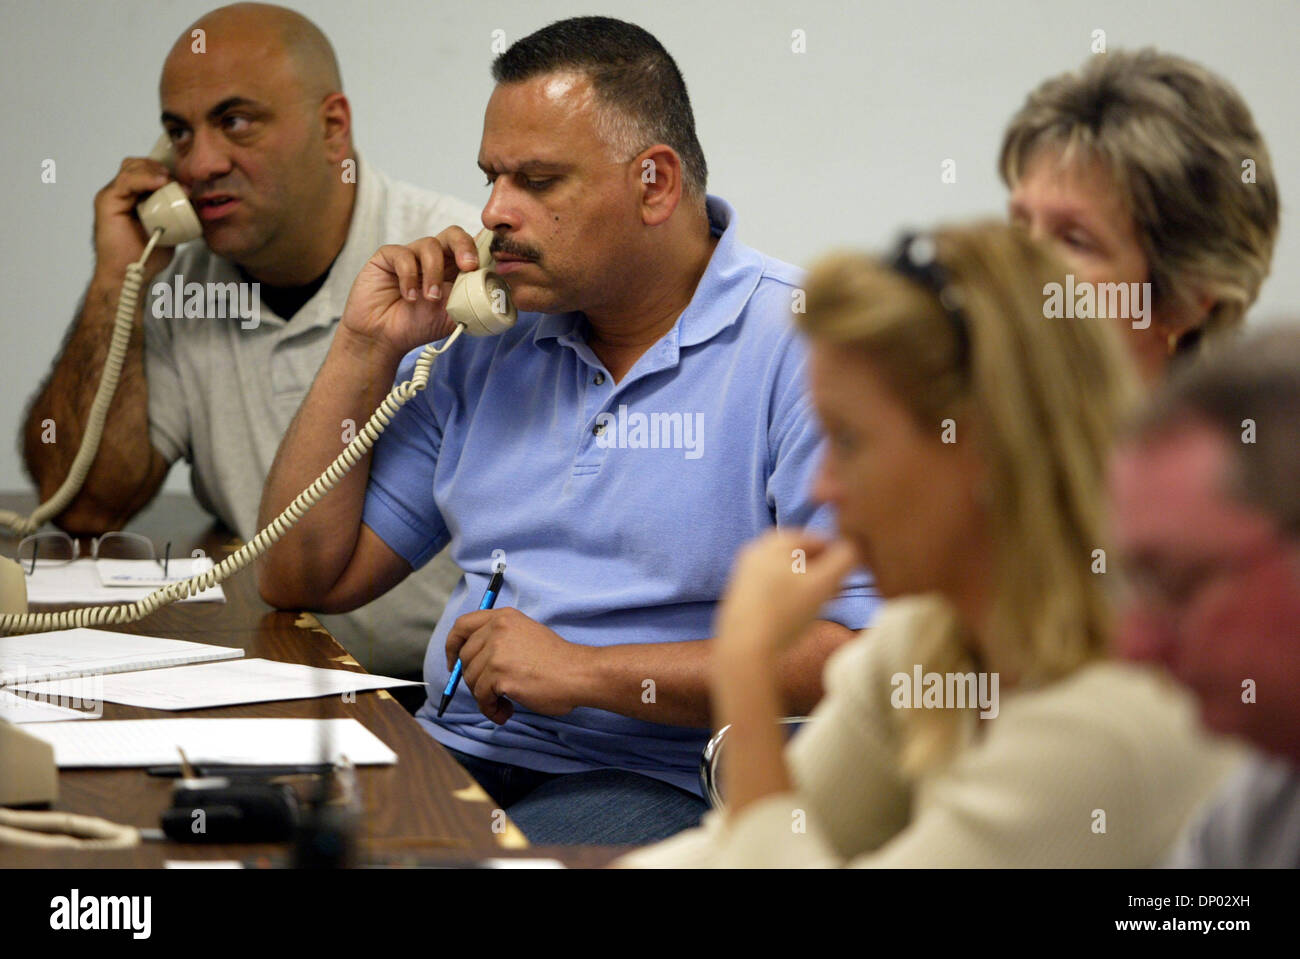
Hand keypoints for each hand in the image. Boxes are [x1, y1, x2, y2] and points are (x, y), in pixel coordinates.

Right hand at [93, 155, 180, 280]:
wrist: (129, 274)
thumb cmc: (146, 255)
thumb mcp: (168, 229)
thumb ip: (175, 214)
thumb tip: (194, 203)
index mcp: (134, 197)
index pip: (146, 171)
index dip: (164, 171)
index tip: (186, 180)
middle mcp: (121, 193)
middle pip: (138, 165)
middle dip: (159, 167)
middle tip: (179, 180)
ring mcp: (113, 196)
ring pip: (131, 168)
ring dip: (153, 170)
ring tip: (170, 181)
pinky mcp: (107, 201)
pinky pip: (126, 181)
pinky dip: (144, 178)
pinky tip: (160, 183)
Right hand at [340, 227, 481, 358]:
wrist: (384, 338)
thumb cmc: (418, 326)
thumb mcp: (454, 316)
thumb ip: (473, 301)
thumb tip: (499, 295)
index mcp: (453, 270)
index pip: (471, 247)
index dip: (481, 249)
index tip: (490, 264)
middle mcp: (433, 258)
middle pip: (453, 234)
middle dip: (464, 246)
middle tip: (469, 266)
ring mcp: (411, 255)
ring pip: (430, 245)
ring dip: (434, 272)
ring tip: (430, 298)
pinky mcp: (388, 257)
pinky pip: (403, 255)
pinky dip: (409, 277)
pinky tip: (408, 297)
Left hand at [445, 607, 588, 724]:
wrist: (578, 673)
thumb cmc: (557, 660)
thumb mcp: (525, 634)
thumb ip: (499, 640)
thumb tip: (472, 662)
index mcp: (503, 617)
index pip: (462, 626)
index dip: (452, 646)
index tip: (454, 663)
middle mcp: (497, 630)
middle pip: (465, 658)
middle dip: (474, 679)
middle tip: (491, 693)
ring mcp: (497, 652)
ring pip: (472, 680)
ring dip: (485, 697)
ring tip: (504, 704)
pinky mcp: (499, 675)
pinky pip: (482, 698)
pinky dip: (491, 709)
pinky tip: (506, 712)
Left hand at [713, 530, 858, 660]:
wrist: (746, 650)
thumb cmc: (786, 613)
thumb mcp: (823, 584)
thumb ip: (844, 559)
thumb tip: (857, 545)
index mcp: (772, 543)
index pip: (815, 539)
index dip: (837, 555)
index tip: (849, 574)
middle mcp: (755, 552)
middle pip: (799, 556)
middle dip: (822, 571)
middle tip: (838, 589)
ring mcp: (745, 574)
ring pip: (787, 572)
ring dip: (809, 584)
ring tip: (823, 602)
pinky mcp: (742, 596)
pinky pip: (774, 587)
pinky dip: (792, 594)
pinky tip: (801, 613)